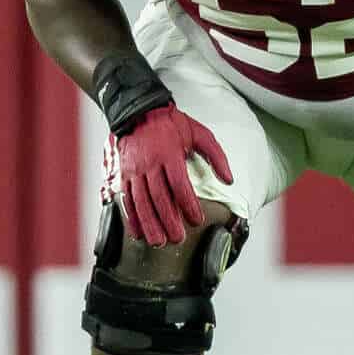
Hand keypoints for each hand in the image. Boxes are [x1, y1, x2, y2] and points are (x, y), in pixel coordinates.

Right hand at [112, 105, 232, 245]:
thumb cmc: (172, 124)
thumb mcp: (200, 133)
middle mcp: (150, 164)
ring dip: (150, 225)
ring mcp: (134, 171)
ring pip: (141, 202)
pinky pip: (127, 200)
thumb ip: (216, 156)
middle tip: (178, 239)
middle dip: (169, 221)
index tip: (197, 221)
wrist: (139, 112)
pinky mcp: (123, 175)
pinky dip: (132, 219)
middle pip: (159, 198)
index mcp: (170, 154)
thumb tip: (229, 179)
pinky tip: (138, 234)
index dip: (188, 206)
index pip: (179, 186)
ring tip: (159, 242)